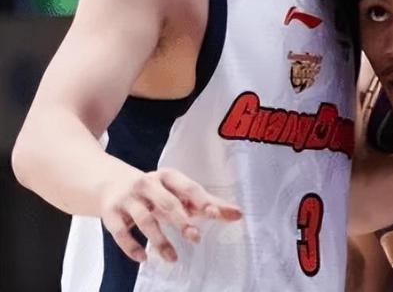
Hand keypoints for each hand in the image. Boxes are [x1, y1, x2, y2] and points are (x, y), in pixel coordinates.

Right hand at [99, 167, 241, 262]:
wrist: (111, 183)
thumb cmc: (155, 191)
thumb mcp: (177, 192)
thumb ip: (206, 203)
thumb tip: (238, 214)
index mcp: (168, 176)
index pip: (187, 187)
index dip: (200, 200)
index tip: (214, 213)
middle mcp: (147, 184)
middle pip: (167, 203)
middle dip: (181, 220)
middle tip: (196, 238)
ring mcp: (128, 198)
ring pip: (144, 220)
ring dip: (159, 240)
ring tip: (173, 258)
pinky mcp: (110, 213)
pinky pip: (120, 232)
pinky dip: (131, 247)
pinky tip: (144, 258)